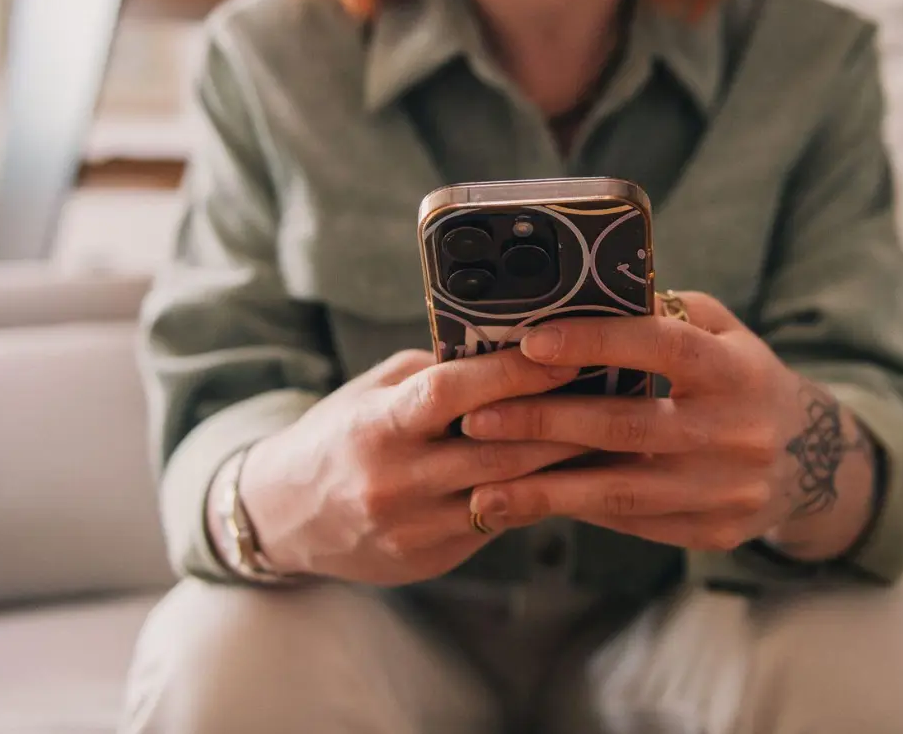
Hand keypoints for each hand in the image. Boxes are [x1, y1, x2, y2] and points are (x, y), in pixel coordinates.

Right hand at [232, 349, 585, 585]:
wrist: (283, 516)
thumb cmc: (339, 436)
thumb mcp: (372, 392)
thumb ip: (433, 373)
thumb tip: (509, 345)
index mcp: (376, 425)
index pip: (451, 393)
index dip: (513, 373)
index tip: (569, 351)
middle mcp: (395, 479)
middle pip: (496, 449)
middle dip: (563, 420)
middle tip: (619, 393)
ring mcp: (413, 526)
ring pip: (508, 492)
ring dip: (566, 463)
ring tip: (616, 434)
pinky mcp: (430, 558)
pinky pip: (497, 524)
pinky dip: (539, 496)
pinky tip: (577, 475)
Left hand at [461, 292, 877, 559]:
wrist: (809, 459)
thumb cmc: (738, 378)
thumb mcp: (721, 332)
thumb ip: (663, 314)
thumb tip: (579, 293)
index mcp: (737, 369)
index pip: (662, 347)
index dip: (596, 341)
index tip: (531, 342)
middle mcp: (737, 432)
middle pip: (629, 427)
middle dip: (546, 423)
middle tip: (479, 418)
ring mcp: (727, 490)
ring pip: (623, 492)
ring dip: (546, 487)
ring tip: (484, 482)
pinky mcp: (713, 532)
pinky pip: (633, 523)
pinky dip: (577, 511)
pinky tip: (527, 503)